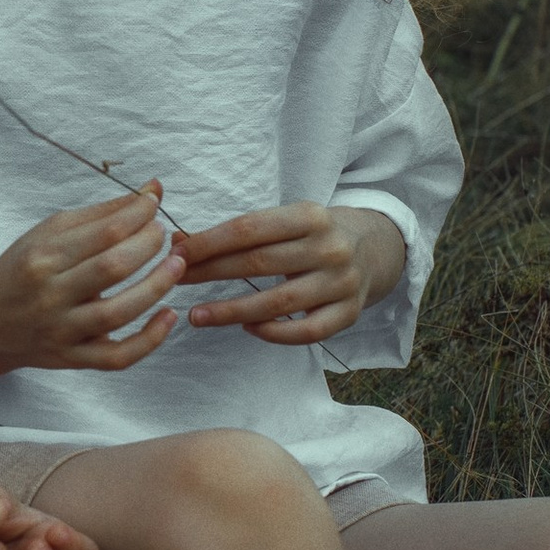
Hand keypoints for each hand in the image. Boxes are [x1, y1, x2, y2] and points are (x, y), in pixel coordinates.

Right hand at [0, 186, 180, 373]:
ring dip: (157, 287)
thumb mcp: (48, 234)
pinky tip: (169, 315)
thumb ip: (101, 215)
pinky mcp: (73, 358)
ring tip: (177, 265)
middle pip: (112, 268)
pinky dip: (149, 340)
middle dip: (149, 246)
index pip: (103, 232)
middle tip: (162, 234)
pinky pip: (117, 356)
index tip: (153, 203)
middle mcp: (50, 294)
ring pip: (118, 313)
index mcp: (42, 257)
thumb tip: (151, 191)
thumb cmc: (23, 269)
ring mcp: (62, 330)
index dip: (138, 214)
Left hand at [174, 203, 401, 344]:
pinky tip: (247, 329)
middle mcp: (329, 247)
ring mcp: (342, 282)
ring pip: (278, 303)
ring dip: (231, 312)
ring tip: (196, 316)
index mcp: (310, 216)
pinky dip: (274, 333)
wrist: (374, 248)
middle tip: (175, 281)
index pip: (248, 229)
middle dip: (210, 273)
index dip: (208, 242)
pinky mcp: (349, 313)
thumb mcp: (283, 221)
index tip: (176, 253)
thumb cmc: (311, 234)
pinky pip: (307, 332)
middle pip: (259, 264)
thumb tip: (178, 242)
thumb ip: (237, 233)